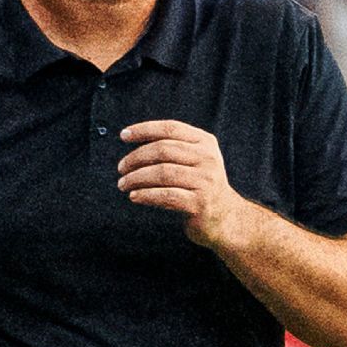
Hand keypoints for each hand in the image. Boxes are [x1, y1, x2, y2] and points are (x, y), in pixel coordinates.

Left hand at [117, 120, 251, 249]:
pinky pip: (166, 195)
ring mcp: (205, 181)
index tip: (124, 135)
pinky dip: (146, 195)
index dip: (145, 129)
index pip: (170, 128)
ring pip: (162, 173)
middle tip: (121, 168)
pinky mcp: (200, 203)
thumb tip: (132, 138)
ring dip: (136, 178)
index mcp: (204, 142)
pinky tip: (135, 196)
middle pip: (163, 150)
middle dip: (136, 158)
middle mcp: (208, 158)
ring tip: (123, 184)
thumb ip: (172, 146)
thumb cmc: (200, 186)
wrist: (226, 218)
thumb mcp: (194, 159)